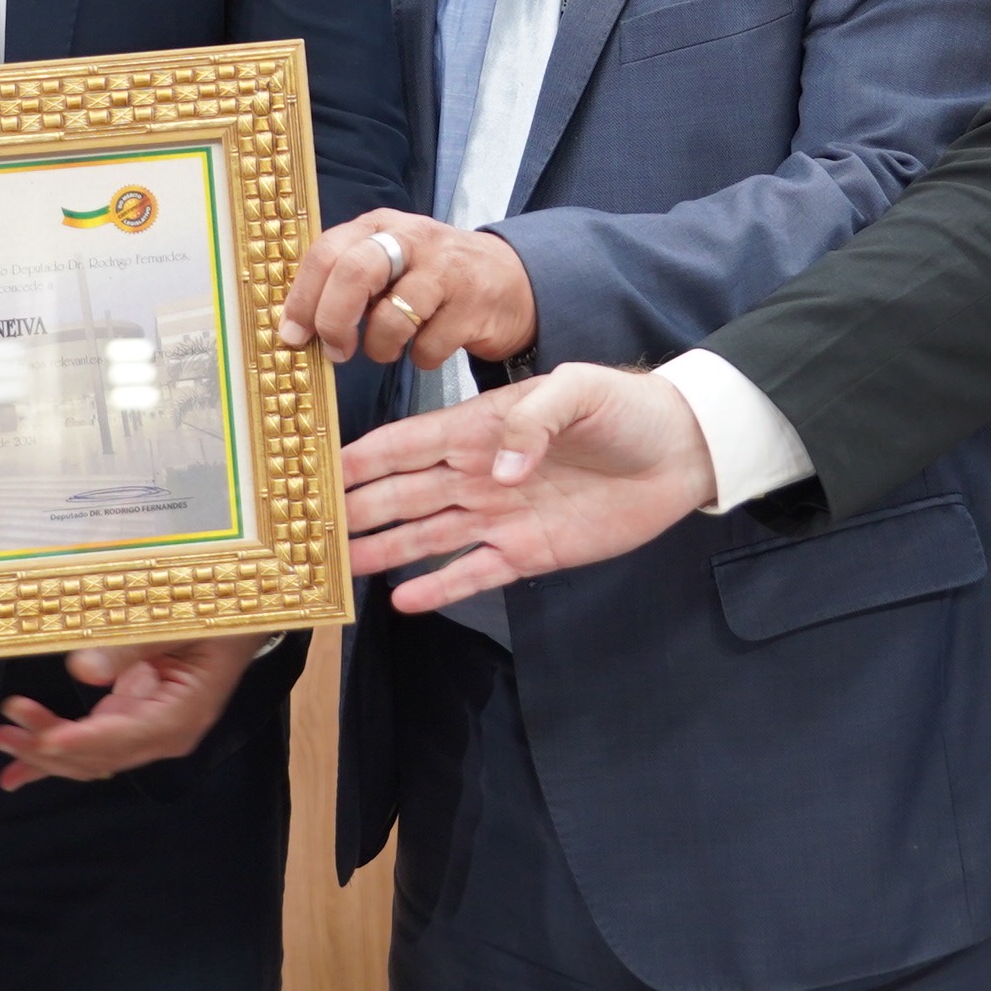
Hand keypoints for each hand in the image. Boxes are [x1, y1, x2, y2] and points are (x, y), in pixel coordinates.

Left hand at [0, 634, 268, 789]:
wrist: (239, 619)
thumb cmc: (215, 615)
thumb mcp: (177, 621)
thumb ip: (131, 646)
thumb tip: (81, 668)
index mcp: (182, 715)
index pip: (121, 739)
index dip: (77, 741)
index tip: (39, 738)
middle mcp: (164, 734)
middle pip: (98, 756)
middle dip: (46, 748)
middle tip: (2, 734)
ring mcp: (148, 730)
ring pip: (89, 757)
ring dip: (43, 753)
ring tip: (1, 743)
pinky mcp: (133, 720)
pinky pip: (90, 744)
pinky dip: (55, 754)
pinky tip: (20, 771)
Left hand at [278, 209, 535, 371]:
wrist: (510, 281)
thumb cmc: (432, 278)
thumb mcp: (389, 262)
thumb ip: (345, 281)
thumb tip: (295, 324)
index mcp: (380, 226)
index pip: (326, 252)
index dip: (302, 298)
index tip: (293, 334)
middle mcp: (412, 239)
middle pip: (354, 272)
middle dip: (334, 320)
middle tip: (336, 350)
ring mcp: (446, 269)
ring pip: (392, 317)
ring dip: (380, 348)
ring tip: (388, 349)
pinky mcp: (473, 304)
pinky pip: (428, 347)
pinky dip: (421, 358)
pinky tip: (429, 346)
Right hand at [339, 363, 715, 611]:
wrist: (681, 453)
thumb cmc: (627, 410)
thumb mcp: (580, 391)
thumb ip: (532, 421)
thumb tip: (497, 471)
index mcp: (482, 428)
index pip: (407, 443)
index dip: (361, 457)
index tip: (315, 473)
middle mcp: (480, 472)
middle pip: (404, 493)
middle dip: (357, 509)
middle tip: (309, 529)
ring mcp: (500, 514)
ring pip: (427, 535)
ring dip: (384, 550)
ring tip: (340, 568)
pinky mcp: (528, 551)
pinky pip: (474, 571)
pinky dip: (438, 587)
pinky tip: (402, 600)